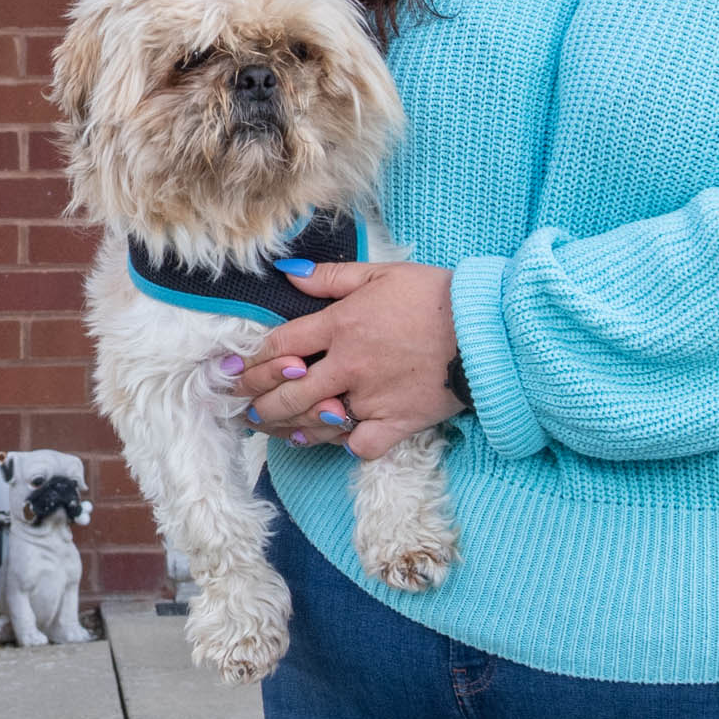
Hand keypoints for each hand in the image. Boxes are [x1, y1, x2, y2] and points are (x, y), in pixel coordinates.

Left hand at [238, 260, 459, 459]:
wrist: (486, 330)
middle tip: (241, 409)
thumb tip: (288, 273)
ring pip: (315, 421)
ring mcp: (372, 397)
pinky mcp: (398, 422)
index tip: (232, 374)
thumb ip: (330, 277)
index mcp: (342, 325)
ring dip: (286, 427)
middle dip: (257, 402)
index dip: (250, 362)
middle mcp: (350, 365)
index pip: (280, 347)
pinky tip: (327, 439)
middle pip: (288, 390)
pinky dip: (342, 444)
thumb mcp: (381, 274)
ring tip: (270, 428)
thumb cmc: (435, 296)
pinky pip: (359, 444)